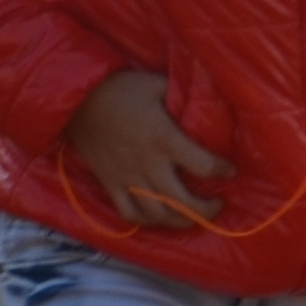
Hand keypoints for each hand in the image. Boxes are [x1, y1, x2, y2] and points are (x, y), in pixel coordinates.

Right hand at [65, 70, 232, 229]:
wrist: (76, 97)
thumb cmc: (120, 88)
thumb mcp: (155, 84)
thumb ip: (181, 95)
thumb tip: (204, 101)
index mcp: (164, 138)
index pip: (204, 165)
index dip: (222, 170)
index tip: (229, 170)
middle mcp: (148, 163)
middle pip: (183, 203)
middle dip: (206, 210)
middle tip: (217, 204)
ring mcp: (127, 177)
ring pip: (158, 215)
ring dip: (180, 221)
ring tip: (192, 216)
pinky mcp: (110, 183)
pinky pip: (129, 214)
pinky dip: (146, 221)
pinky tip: (158, 216)